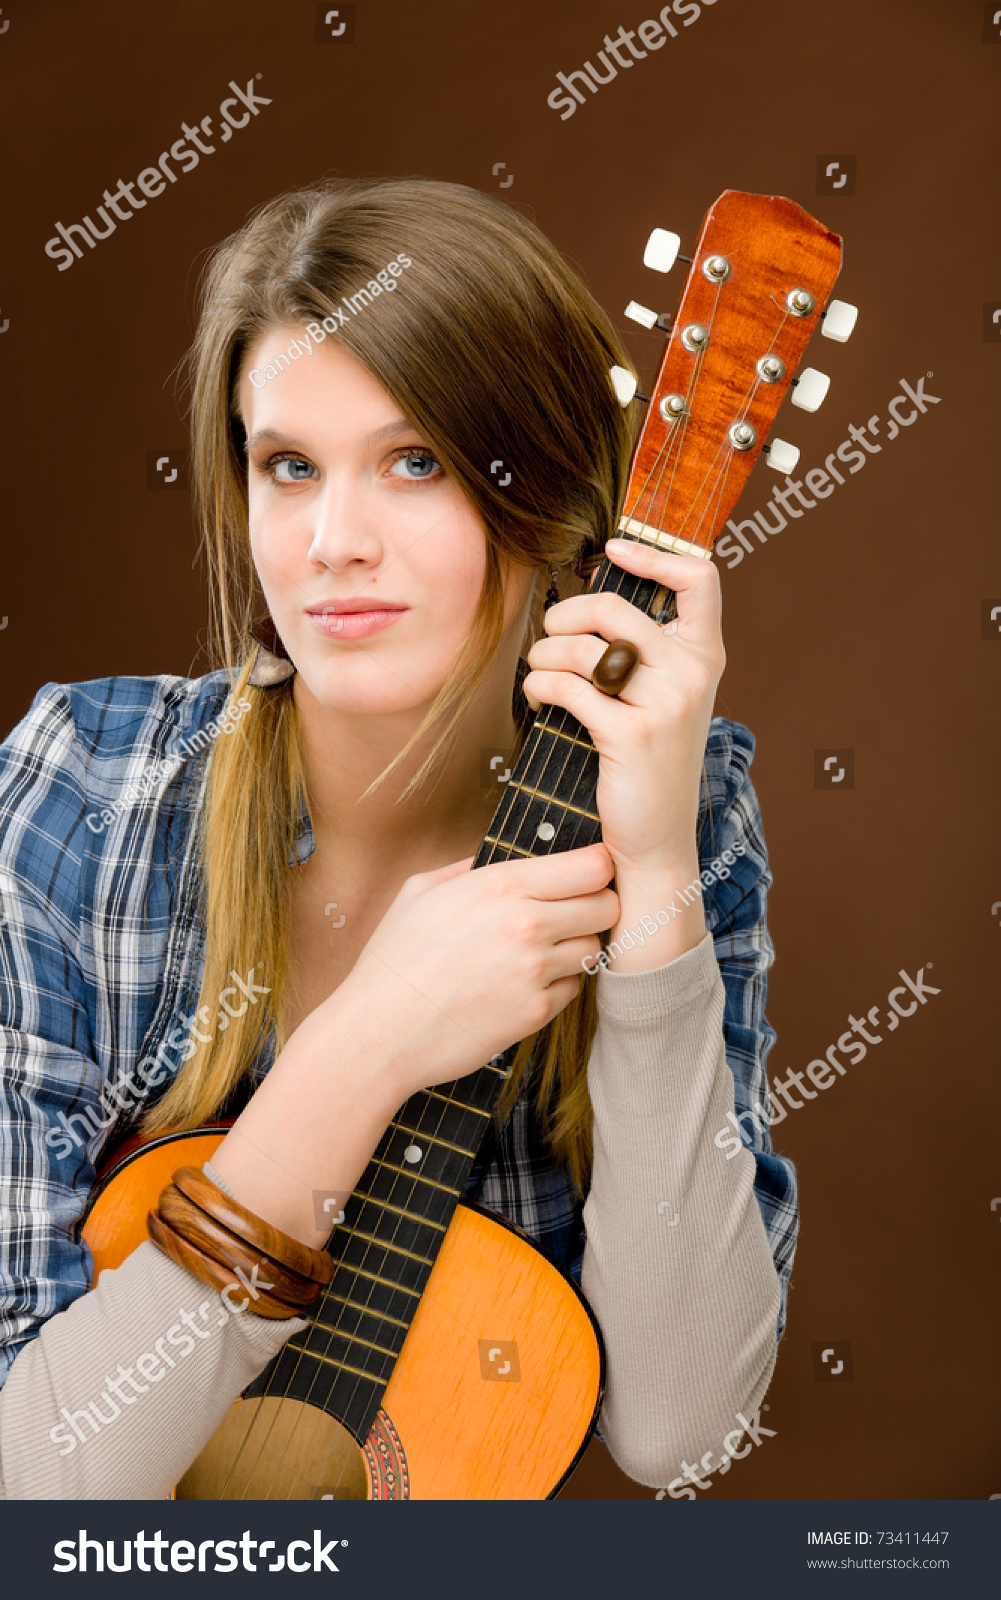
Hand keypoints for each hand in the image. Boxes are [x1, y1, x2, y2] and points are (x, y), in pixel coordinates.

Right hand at [325, 843, 618, 1097]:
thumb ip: (467, 867)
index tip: (584, 876)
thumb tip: (493, 858)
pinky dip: (556, 986)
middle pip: (608, 906)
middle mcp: (527, 924)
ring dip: (575, 949)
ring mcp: (535, 972)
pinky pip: (572, 990)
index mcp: (501, 885)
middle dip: (595, 907)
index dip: (596, 868)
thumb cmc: (393, 960)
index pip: (593, 865)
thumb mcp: (420, 891)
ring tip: (540, 953)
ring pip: (594, 949)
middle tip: (571, 915)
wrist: (377, 1031)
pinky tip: (521, 986)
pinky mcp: (536, 1013)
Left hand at [523, 539, 724, 877]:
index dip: (653, 555)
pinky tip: (539, 699)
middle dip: (565, 616)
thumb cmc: (648, 764)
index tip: (612, 552)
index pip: (700, 579)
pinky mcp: (630, 734)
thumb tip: (591, 600)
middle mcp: (691, 673)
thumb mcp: (665, 701)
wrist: (657, 839)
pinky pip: (566, 686)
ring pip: (582, 646)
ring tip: (540, 674)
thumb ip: (646, 652)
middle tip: (550, 636)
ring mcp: (665, 704)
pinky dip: (539, 687)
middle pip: (613, 606)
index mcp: (704, 657)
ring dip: (544, 655)